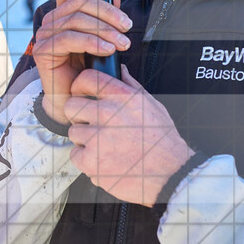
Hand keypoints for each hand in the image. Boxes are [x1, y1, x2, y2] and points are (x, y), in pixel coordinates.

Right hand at [33, 0, 130, 124]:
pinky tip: (107, 50)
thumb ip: (106, 12)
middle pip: (79, 3)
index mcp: (63, 12)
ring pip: (77, 20)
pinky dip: (92, 42)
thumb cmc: (90, 66)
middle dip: (108, 12)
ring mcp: (45, 34)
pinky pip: (69, 39)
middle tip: (127, 27)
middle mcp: (51, 20)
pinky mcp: (43, 51)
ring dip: (105, 30)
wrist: (76, 97)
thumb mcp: (102, 35)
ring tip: (122, 43)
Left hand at [65, 66, 194, 206]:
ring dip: (84, 140)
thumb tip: (119, 70)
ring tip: (104, 146)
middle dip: (78, 115)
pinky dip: (85, 159)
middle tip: (90, 124)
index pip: (87, 78)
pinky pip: (75, 154)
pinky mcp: (92, 161)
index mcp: (122, 96)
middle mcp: (108, 113)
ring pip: (73, 132)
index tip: (81, 94)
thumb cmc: (163, 141)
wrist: (171, 174)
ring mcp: (98, 138)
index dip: (80, 86)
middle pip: (72, 106)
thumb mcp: (152, 105)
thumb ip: (131, 86)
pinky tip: (103, 160)